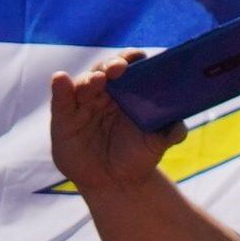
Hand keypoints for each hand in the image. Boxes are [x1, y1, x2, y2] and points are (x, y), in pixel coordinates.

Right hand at [49, 61, 176, 193]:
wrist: (117, 182)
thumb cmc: (139, 155)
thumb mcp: (158, 142)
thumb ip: (172, 131)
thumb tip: (180, 126)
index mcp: (129, 91)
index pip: (131, 66)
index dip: (132, 58)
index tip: (138, 58)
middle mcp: (106, 93)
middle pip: (106, 69)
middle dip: (112, 64)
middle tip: (119, 68)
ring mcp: (84, 105)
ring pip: (84, 83)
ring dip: (90, 78)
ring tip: (97, 79)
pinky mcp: (64, 119)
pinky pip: (61, 101)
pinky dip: (60, 88)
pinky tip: (60, 78)